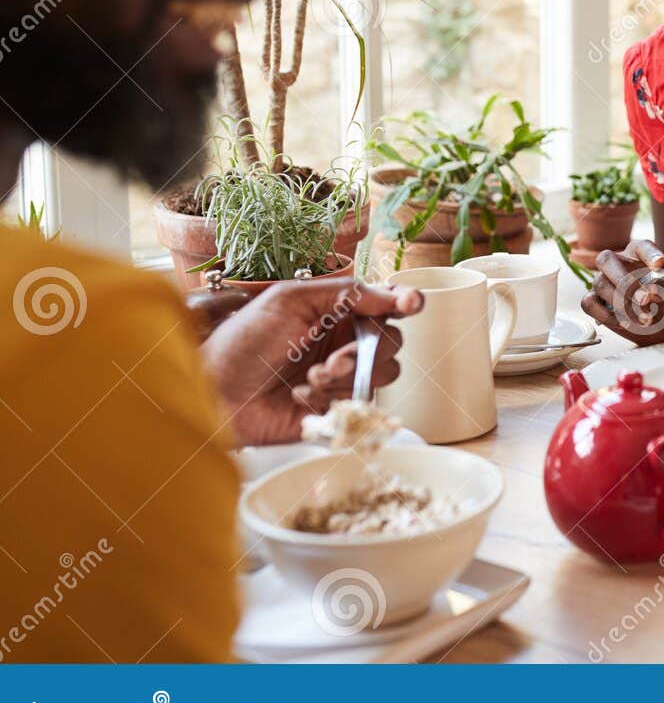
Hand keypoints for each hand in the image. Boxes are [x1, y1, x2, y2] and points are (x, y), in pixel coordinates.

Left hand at [201, 277, 423, 446]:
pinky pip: (359, 404)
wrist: (213, 393)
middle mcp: (343, 343)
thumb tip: (393, 292)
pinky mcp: (334, 410)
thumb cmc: (242, 341)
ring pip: (384, 374)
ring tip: (312, 377)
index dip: (404, 302)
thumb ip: (345, 292)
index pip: (385, 304)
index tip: (410, 305)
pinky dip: (333, 399)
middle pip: (392, 341)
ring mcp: (340, 378)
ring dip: (349, 375)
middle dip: (369, 349)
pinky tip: (301, 396)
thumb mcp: (290, 300)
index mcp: (335, 312)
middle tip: (335, 357)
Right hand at [580, 239, 663, 345]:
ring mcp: (604, 281)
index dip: (650, 254)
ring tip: (646, 319)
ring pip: (599, 284)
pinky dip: (605, 315)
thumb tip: (656, 286)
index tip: (661, 264)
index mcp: (641, 254)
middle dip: (625, 281)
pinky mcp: (596, 301)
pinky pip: (588, 303)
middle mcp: (619, 263)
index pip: (642, 246)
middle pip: (606, 259)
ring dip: (622, 304)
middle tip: (646, 299)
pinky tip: (625, 323)